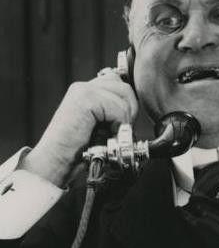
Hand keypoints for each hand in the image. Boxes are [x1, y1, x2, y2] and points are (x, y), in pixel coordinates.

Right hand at [21, 72, 138, 186]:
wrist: (55, 162)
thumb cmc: (77, 151)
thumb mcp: (100, 127)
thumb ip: (112, 113)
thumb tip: (135, 110)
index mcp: (86, 91)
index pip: (119, 84)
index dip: (127, 105)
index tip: (120, 126)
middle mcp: (83, 87)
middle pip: (125, 87)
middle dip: (129, 110)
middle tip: (119, 131)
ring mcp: (83, 91)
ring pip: (124, 95)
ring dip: (124, 119)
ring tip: (112, 135)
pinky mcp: (85, 99)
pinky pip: (118, 108)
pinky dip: (118, 124)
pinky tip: (107, 136)